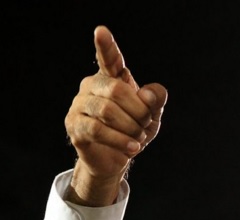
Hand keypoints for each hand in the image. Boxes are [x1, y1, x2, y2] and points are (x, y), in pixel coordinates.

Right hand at [64, 25, 167, 205]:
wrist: (117, 159)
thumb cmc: (134, 131)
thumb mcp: (152, 117)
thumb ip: (155, 101)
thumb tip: (148, 93)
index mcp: (111, 78)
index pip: (109, 59)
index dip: (106, 46)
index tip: (101, 31)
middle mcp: (91, 86)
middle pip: (117, 90)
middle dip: (139, 111)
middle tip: (145, 125)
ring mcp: (79, 105)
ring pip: (107, 111)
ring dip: (131, 128)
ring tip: (139, 139)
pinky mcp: (75, 126)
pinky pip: (98, 130)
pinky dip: (120, 140)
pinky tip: (133, 148)